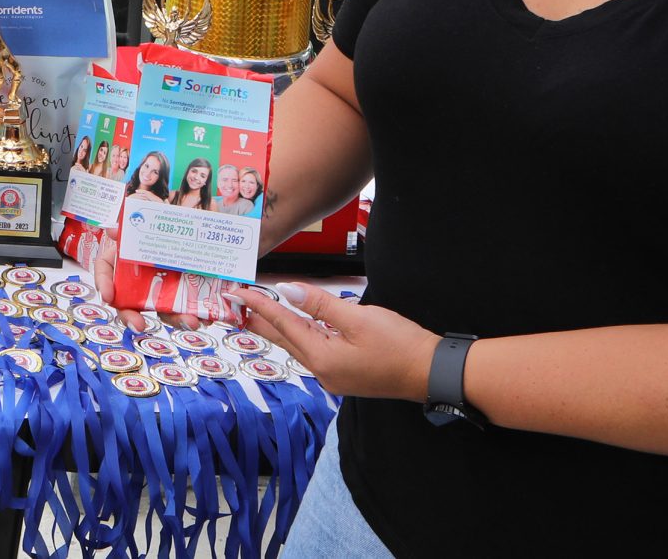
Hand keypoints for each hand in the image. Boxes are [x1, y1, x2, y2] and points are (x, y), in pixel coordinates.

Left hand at [235, 282, 437, 402]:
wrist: (432, 372)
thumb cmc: (400, 345)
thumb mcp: (359, 318)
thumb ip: (320, 305)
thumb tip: (288, 293)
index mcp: (322, 358)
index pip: (283, 324)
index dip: (259, 305)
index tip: (238, 293)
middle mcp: (323, 371)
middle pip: (284, 339)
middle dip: (260, 320)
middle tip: (236, 306)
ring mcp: (334, 376)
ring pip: (298, 345)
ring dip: (279, 328)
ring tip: (258, 314)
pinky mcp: (346, 374)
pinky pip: (315, 350)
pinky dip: (301, 335)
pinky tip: (297, 326)